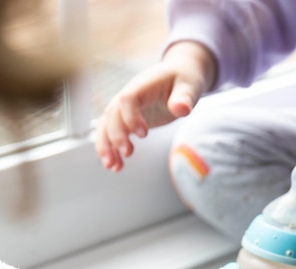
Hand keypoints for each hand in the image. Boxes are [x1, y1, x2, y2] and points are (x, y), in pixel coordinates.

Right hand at [95, 41, 215, 171]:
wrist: (179, 75)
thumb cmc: (184, 79)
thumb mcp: (190, 86)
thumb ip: (184, 97)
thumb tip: (181, 110)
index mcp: (142, 86)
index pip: (127, 99)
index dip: (130, 117)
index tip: (144, 134)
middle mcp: (128, 96)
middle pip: (111, 114)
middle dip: (115, 136)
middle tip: (127, 153)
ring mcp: (124, 108)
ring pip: (106, 126)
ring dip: (106, 146)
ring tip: (112, 166)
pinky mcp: (126, 120)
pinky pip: (112, 134)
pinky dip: (112, 150)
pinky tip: (117, 166)